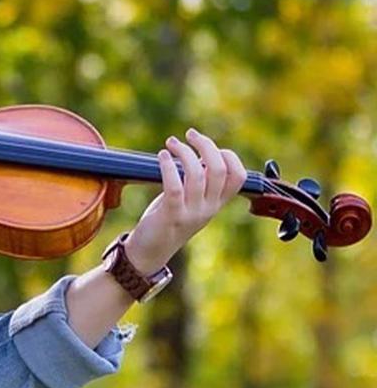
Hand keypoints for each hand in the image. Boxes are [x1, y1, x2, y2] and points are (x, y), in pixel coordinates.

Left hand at [125, 128, 247, 271]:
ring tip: (171, 143)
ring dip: (184, 152)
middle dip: (206, 145)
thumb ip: (199, 181)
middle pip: (219, 170)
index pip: (239, 177)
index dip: (229, 156)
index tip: (207, 146)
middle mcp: (208, 208)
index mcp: (216, 204)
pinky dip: (168, 167)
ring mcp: (191, 212)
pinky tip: (162, 156)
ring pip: (198, 175)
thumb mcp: (191, 201)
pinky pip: (175, 186)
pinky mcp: (171, 215)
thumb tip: (201, 152)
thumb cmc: (167, 220)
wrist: (149, 252)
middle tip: (190, 134)